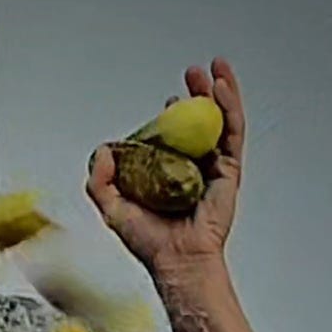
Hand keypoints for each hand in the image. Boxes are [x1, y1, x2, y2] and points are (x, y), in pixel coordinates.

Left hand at [86, 57, 244, 277]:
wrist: (176, 260)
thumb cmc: (149, 243)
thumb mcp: (113, 210)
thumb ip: (100, 182)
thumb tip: (102, 150)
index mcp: (167, 173)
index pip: (172, 137)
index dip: (170, 116)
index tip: (167, 101)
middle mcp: (191, 168)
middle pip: (198, 123)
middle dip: (196, 95)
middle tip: (191, 74)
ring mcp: (212, 168)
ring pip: (218, 122)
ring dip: (217, 92)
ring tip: (211, 70)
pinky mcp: (229, 171)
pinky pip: (232, 134)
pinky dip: (229, 109)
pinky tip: (222, 89)